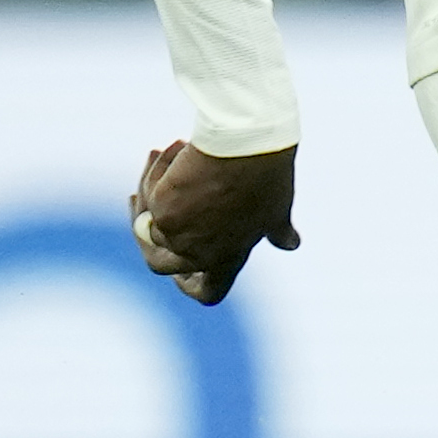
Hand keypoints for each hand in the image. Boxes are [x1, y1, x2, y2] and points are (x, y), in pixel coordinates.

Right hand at [135, 141, 298, 305]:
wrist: (249, 145)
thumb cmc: (267, 174)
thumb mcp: (276, 209)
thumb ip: (277, 231)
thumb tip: (291, 243)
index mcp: (230, 258)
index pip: (208, 293)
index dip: (189, 285)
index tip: (178, 266)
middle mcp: (202, 255)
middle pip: (158, 262)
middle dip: (148, 231)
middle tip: (145, 198)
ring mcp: (180, 236)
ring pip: (147, 222)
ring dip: (153, 188)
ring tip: (172, 152)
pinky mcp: (162, 212)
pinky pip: (149, 195)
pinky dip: (157, 171)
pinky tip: (174, 149)